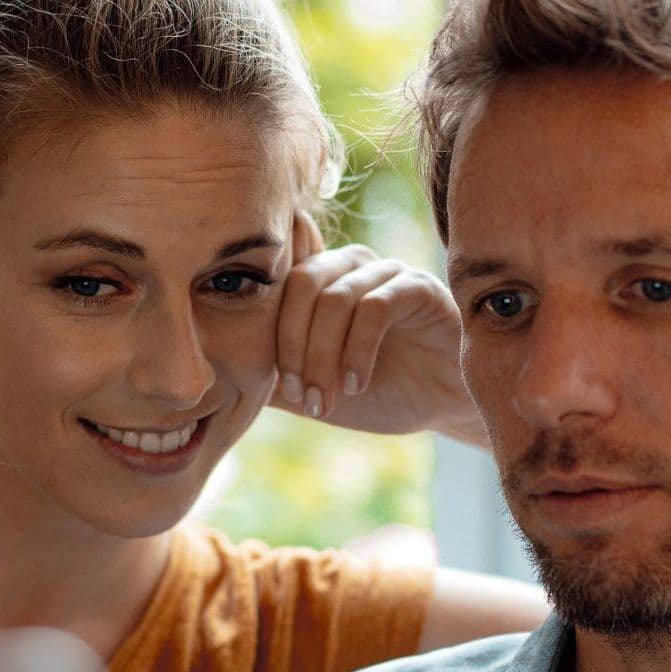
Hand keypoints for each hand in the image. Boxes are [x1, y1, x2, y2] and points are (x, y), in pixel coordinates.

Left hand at [271, 214, 486, 442]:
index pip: (278, 284)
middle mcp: (350, 266)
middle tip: (300, 394)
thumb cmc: (383, 391)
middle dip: (292, 346)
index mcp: (321, 282)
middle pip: (300, 285)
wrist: (446, 404)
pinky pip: (375, 306)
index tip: (276, 386)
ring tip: (326, 400)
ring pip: (335, 298)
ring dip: (323, 357)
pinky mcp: (419, 287)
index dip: (269, 334)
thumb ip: (275, 377)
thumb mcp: (318, 389)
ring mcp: (385, 272)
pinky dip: (358, 350)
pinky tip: (358, 383)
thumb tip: (224, 380)